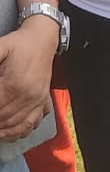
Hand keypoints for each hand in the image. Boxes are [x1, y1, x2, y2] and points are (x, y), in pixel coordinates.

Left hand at [0, 18, 56, 139]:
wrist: (43, 40)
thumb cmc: (21, 44)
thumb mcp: (0, 48)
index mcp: (15, 84)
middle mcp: (29, 96)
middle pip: (4, 118)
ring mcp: (37, 100)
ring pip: (18, 125)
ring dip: (3, 130)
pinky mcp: (43, 102)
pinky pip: (32, 123)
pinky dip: (20, 132)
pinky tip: (9, 132)